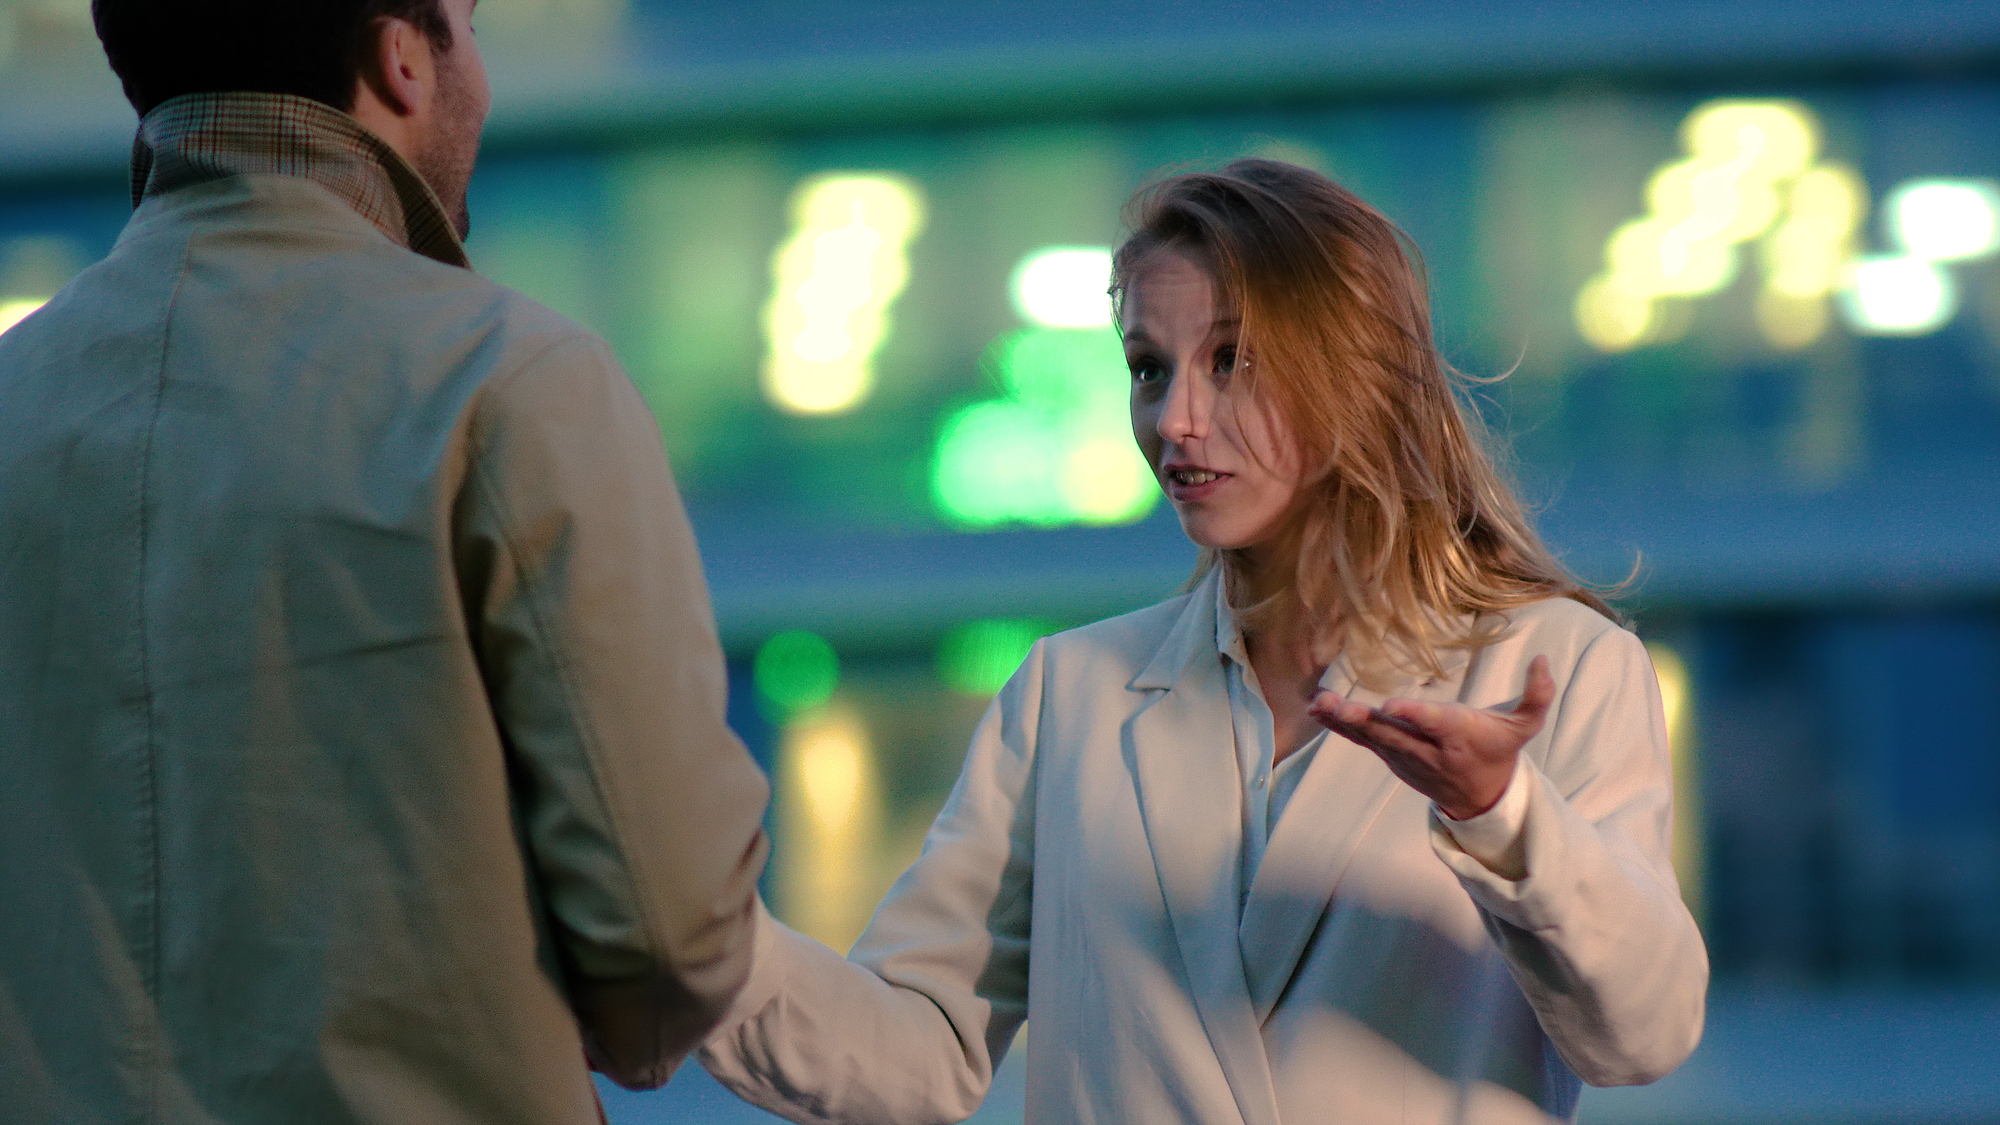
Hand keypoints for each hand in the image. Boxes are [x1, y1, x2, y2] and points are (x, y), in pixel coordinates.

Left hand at [1307, 656, 1553, 820]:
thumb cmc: (1499, 750)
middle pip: (1395, 734)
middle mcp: (1429, 749)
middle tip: (1338, 705)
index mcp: (1460, 736)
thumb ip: (1538, 695)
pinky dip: (1340, 727)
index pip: (1436, 725)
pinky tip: (1318, 709)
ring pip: (1373, 739)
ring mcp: (1406, 757)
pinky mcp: (1391, 758)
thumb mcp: (1524, 726)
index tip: (1393, 706)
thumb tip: (1544, 660)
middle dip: (1365, 720)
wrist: (1480, 798)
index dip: (1415, 716)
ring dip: (1343, 722)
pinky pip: (1363, 741)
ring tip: (1319, 704)